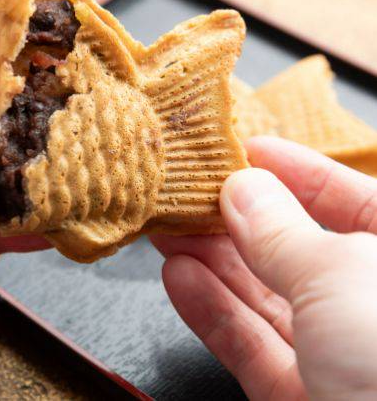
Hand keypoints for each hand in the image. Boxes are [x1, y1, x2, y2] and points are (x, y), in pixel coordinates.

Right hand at [151, 136, 376, 399]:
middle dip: (239, 220)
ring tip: (168, 229)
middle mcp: (375, 309)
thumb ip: (282, 232)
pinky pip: (252, 345)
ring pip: (268, 299)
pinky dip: (211, 312)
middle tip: (187, 193)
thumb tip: (242, 189)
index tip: (245, 148)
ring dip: (213, 263)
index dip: (299, 170)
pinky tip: (178, 277)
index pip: (355, 199)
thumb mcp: (342, 276)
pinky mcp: (303, 399)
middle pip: (299, 250)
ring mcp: (341, 359)